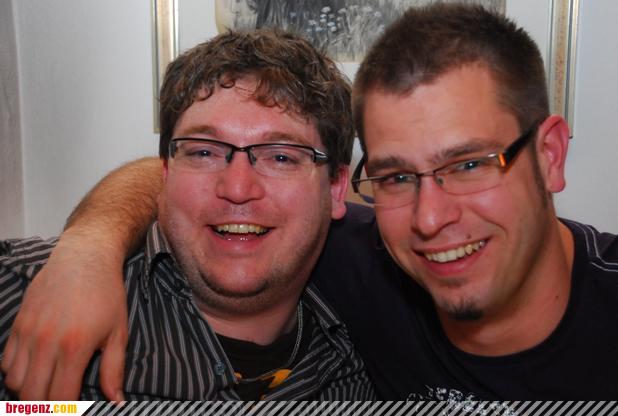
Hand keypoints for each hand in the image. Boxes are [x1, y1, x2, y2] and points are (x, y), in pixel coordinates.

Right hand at [1, 228, 127, 399]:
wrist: (85, 258)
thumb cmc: (107, 295)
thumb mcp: (119, 332)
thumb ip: (114, 370)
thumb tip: (116, 402)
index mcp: (75, 348)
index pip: (61, 399)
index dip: (66, 412)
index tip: (72, 411)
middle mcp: (47, 343)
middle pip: (33, 397)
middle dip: (45, 407)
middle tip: (58, 403)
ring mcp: (29, 333)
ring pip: (15, 382)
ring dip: (29, 391)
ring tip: (47, 387)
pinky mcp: (18, 324)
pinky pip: (6, 362)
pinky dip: (16, 372)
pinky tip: (34, 368)